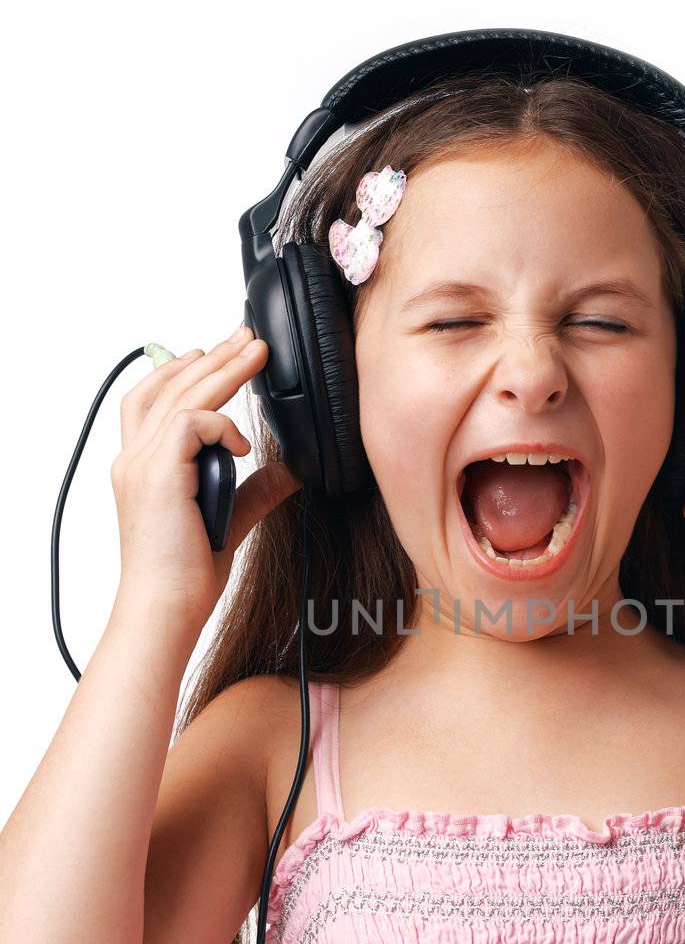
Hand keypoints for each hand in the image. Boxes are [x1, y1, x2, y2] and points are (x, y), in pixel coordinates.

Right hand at [110, 323, 302, 640]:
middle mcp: (133, 459)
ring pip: (180, 395)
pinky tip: (244, 444)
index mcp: (142, 466)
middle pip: (166, 386)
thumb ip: (256, 489)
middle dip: (211, 357)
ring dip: (222, 370)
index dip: (182, 371)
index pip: (151, 399)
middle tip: (247, 337)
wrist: (167, 606)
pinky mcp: (159, 473)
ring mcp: (141, 464)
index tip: (219, 355)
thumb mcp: (232, 519)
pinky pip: (191, 424)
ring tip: (256, 352)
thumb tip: (292, 469)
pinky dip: (221, 425)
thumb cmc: (187, 573)